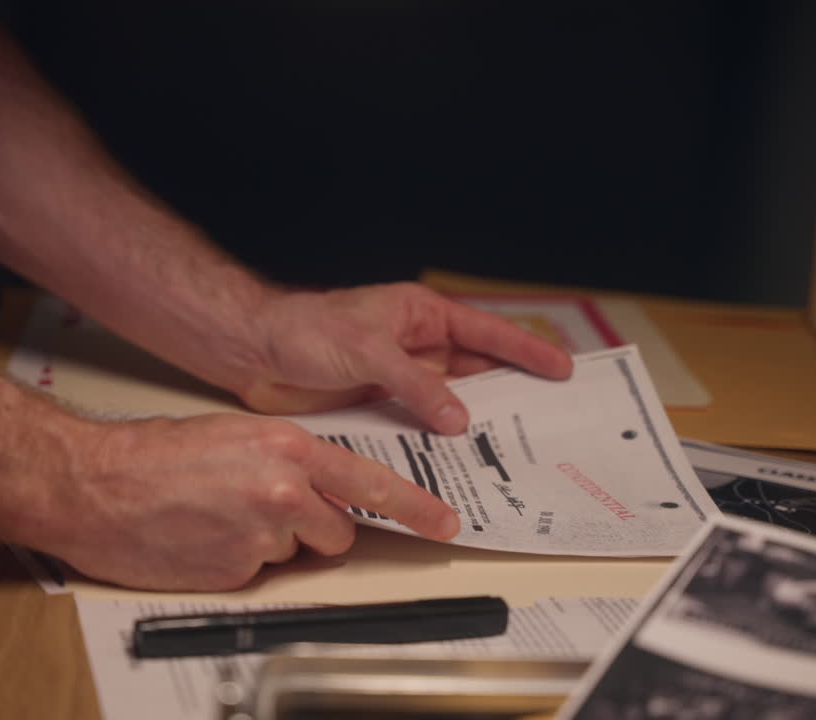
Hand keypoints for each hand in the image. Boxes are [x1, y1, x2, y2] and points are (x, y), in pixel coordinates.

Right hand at [40, 413, 459, 590]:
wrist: (94, 485)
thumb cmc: (153, 455)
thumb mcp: (237, 436)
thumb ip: (290, 460)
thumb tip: (320, 488)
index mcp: (287, 448)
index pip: (372, 483)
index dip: (416, 508)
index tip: (445, 524)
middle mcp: (283, 490)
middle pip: (339, 530)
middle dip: (317, 531)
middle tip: (270, 514)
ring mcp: (260, 536)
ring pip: (297, 555)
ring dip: (272, 546)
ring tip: (220, 520)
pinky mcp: (235, 574)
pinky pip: (259, 575)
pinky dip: (238, 564)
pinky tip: (203, 539)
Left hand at [240, 282, 573, 433]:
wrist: (254, 352)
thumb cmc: (304, 329)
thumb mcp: (367, 351)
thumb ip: (416, 384)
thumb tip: (458, 417)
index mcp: (421, 316)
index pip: (486, 333)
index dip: (526, 350)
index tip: (561, 368)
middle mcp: (416, 346)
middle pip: (477, 371)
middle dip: (512, 392)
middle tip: (549, 416)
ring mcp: (399, 378)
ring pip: (450, 403)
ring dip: (475, 423)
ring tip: (511, 448)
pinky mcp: (379, 407)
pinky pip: (419, 426)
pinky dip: (437, 443)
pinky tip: (453, 462)